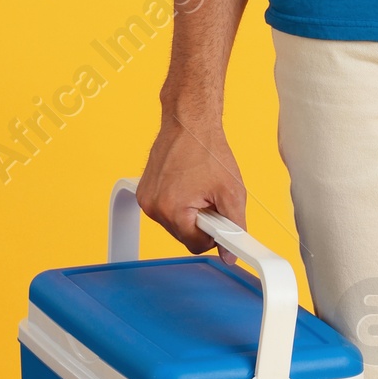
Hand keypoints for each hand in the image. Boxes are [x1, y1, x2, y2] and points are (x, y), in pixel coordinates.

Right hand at [136, 111, 247, 253]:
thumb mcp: (232, 192)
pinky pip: (165, 211)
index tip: (221, 220)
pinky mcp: (143, 192)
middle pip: (184, 236)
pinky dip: (178, 203)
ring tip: (200, 188)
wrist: (189, 123)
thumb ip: (234, 228)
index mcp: (173, 210)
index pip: (196, 245)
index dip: (214, 235)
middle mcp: (153, 207)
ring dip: (190, 213)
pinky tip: (187, 184)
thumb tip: (230, 255)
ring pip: (175, 224)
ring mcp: (146, 200)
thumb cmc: (209, 151)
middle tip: (211, 198)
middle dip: (202, 222)